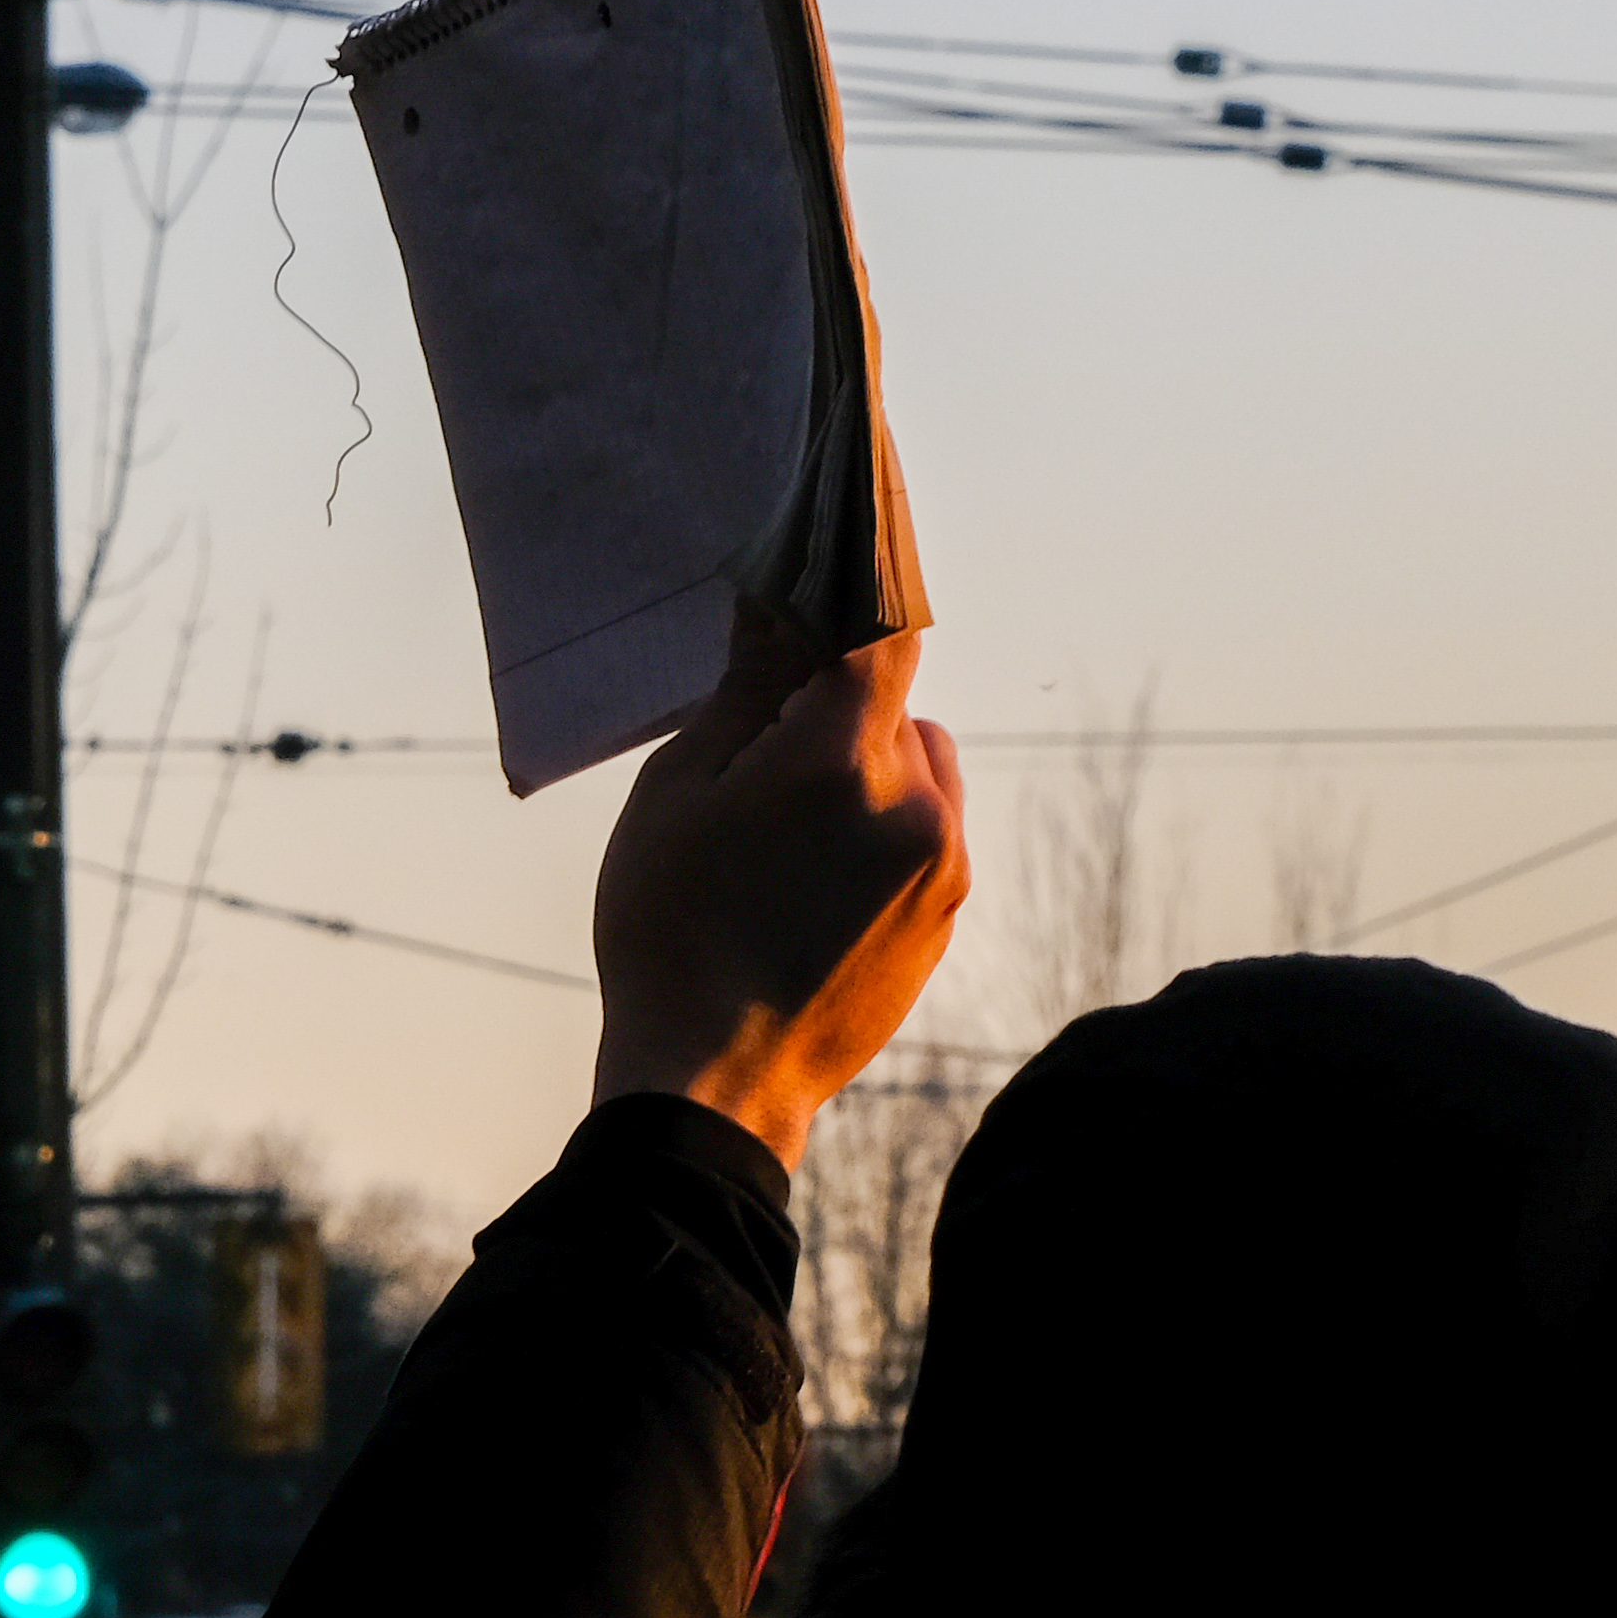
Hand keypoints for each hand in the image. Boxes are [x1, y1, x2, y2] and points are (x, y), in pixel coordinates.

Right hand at [590, 607, 967, 1171]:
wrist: (713, 1083)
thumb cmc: (670, 934)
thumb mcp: (677, 794)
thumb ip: (742, 692)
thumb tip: (775, 607)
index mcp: (842, 760)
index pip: (882, 627)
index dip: (870, 575)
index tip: (852, 534)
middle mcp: (918, 806)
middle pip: (897, 701)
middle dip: (842, 701)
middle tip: (769, 736)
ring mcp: (943, 867)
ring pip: (921, 768)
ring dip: (871, 766)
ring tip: (788, 825)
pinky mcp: (946, 918)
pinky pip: (927, 834)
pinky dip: (883, 827)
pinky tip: (809, 878)